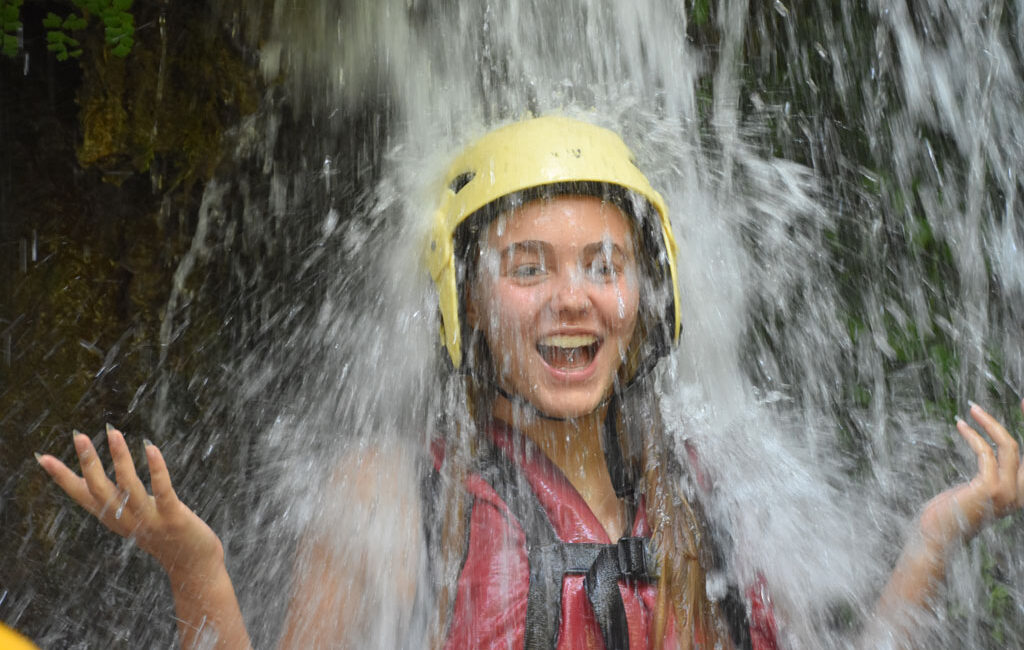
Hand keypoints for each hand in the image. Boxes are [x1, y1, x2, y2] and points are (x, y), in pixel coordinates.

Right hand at [37, 426, 223, 580]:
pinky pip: (163, 490)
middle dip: (88, 462)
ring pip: (129, 486)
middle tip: (79, 435)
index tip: (42, 457)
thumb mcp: (130, 517)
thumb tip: (92, 476)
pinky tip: (150, 447)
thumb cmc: (161, 534)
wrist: (192, 564)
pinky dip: (156, 469)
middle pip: (99, 489)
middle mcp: (125, 519)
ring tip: (113, 432)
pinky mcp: (173, 517)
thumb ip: (114, 500)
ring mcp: (149, 519)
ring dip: (121, 458)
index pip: (81, 495)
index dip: (61, 477)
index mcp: (112, 518)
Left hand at [919, 399, 1023, 546]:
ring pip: (1009, 445)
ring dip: (989, 423)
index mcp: (1019, 494)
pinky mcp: (990, 488)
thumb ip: (991, 474)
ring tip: (972, 408)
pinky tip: (961, 425)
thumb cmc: (950, 512)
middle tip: (1016, 400)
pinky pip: (986, 452)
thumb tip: (992, 451)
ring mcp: (1007, 492)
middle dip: (1023, 421)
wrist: (936, 536)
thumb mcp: (977, 489)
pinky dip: (973, 435)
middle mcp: (1019, 494)